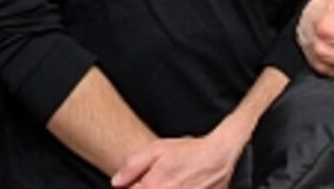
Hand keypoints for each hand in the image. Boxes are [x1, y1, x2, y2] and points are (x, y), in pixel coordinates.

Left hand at [111, 131, 242, 188]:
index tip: (136, 182)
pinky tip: (179, 184)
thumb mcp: (157, 149)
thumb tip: (115, 183)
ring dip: (159, 188)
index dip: (130, 187)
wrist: (217, 158)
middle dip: (145, 187)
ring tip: (169, 180)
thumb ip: (132, 165)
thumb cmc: (187, 152)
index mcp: (153, 187)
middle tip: (157, 179)